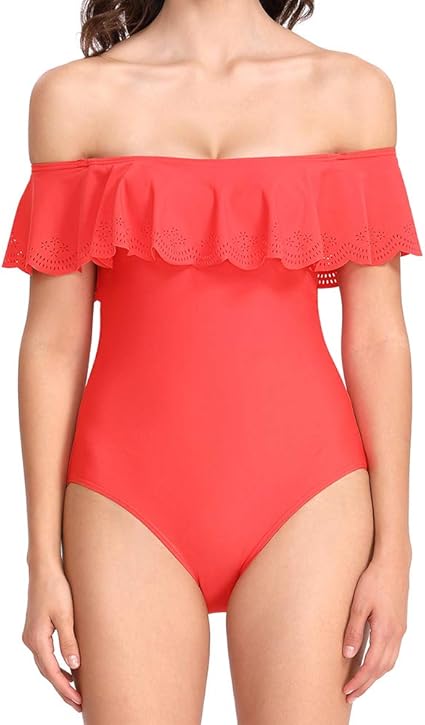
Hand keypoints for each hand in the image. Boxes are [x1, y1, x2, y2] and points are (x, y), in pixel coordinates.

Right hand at [22, 562, 81, 711]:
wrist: (44, 569)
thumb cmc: (56, 588)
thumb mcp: (66, 615)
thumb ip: (69, 641)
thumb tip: (74, 666)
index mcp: (37, 640)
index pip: (52, 672)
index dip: (66, 688)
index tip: (79, 701)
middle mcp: (31, 641)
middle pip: (47, 672)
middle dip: (63, 689)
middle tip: (79, 704)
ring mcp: (32, 635)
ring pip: (46, 665)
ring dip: (59, 678)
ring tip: (76, 691)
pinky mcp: (36, 630)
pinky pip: (46, 655)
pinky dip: (56, 665)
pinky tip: (69, 668)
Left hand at [342, 550, 410, 703]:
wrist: (393, 563)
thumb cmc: (374, 580)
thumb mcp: (359, 604)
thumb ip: (354, 630)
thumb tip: (348, 655)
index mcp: (385, 631)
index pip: (371, 666)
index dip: (359, 681)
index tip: (346, 691)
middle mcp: (396, 634)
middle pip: (381, 669)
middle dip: (366, 684)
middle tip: (350, 695)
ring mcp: (400, 630)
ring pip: (389, 662)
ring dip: (374, 675)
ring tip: (359, 684)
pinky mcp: (399, 624)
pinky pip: (392, 652)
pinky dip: (382, 663)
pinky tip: (372, 663)